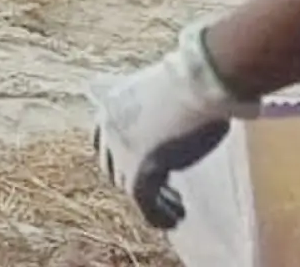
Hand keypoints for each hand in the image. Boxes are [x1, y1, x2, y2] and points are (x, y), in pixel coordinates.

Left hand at [88, 24, 253, 228]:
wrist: (196, 82)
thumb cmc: (193, 80)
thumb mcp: (164, 92)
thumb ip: (158, 109)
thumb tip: (175, 117)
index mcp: (111, 105)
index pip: (102, 140)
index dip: (120, 157)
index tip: (147, 166)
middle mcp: (108, 128)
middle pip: (112, 165)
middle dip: (135, 179)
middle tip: (165, 189)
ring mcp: (121, 150)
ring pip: (129, 186)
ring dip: (154, 201)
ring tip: (175, 208)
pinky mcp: (140, 171)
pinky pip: (144, 203)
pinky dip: (158, 214)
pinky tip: (175, 219)